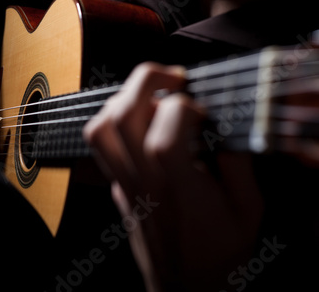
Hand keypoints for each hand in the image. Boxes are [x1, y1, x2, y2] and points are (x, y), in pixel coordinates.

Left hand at [84, 62, 263, 291]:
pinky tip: (139, 119)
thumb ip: (239, 163)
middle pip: (120, 118)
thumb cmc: (216, 254)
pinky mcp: (117, 187)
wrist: (184, 285)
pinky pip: (100, 146)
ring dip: (121, 99)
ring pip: (99, 131)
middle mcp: (142, 181)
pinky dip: (113, 121)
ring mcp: (123, 184)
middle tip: (171, 76)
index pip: (164, 130)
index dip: (183, 105)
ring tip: (150, 93)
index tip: (200, 106)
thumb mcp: (248, 210)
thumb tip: (225, 124)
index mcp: (177, 186)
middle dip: (144, 81)